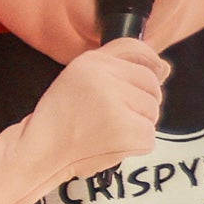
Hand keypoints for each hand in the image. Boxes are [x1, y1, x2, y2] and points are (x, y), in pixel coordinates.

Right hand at [30, 38, 169, 178]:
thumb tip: (165, 68)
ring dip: (137, 124)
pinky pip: (150, 136)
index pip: (138, 51)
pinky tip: (111, 144)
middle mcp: (105, 79)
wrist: (39, 152)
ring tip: (107, 130)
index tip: (139, 81)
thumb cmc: (59, 117)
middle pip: (152, 84)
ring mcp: (117, 106)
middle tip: (110, 114)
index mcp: (93, 62)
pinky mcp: (127, 132)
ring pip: (153, 112)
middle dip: (139, 102)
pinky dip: (135, 145)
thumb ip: (121, 64)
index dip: (146, 67)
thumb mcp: (79, 76)